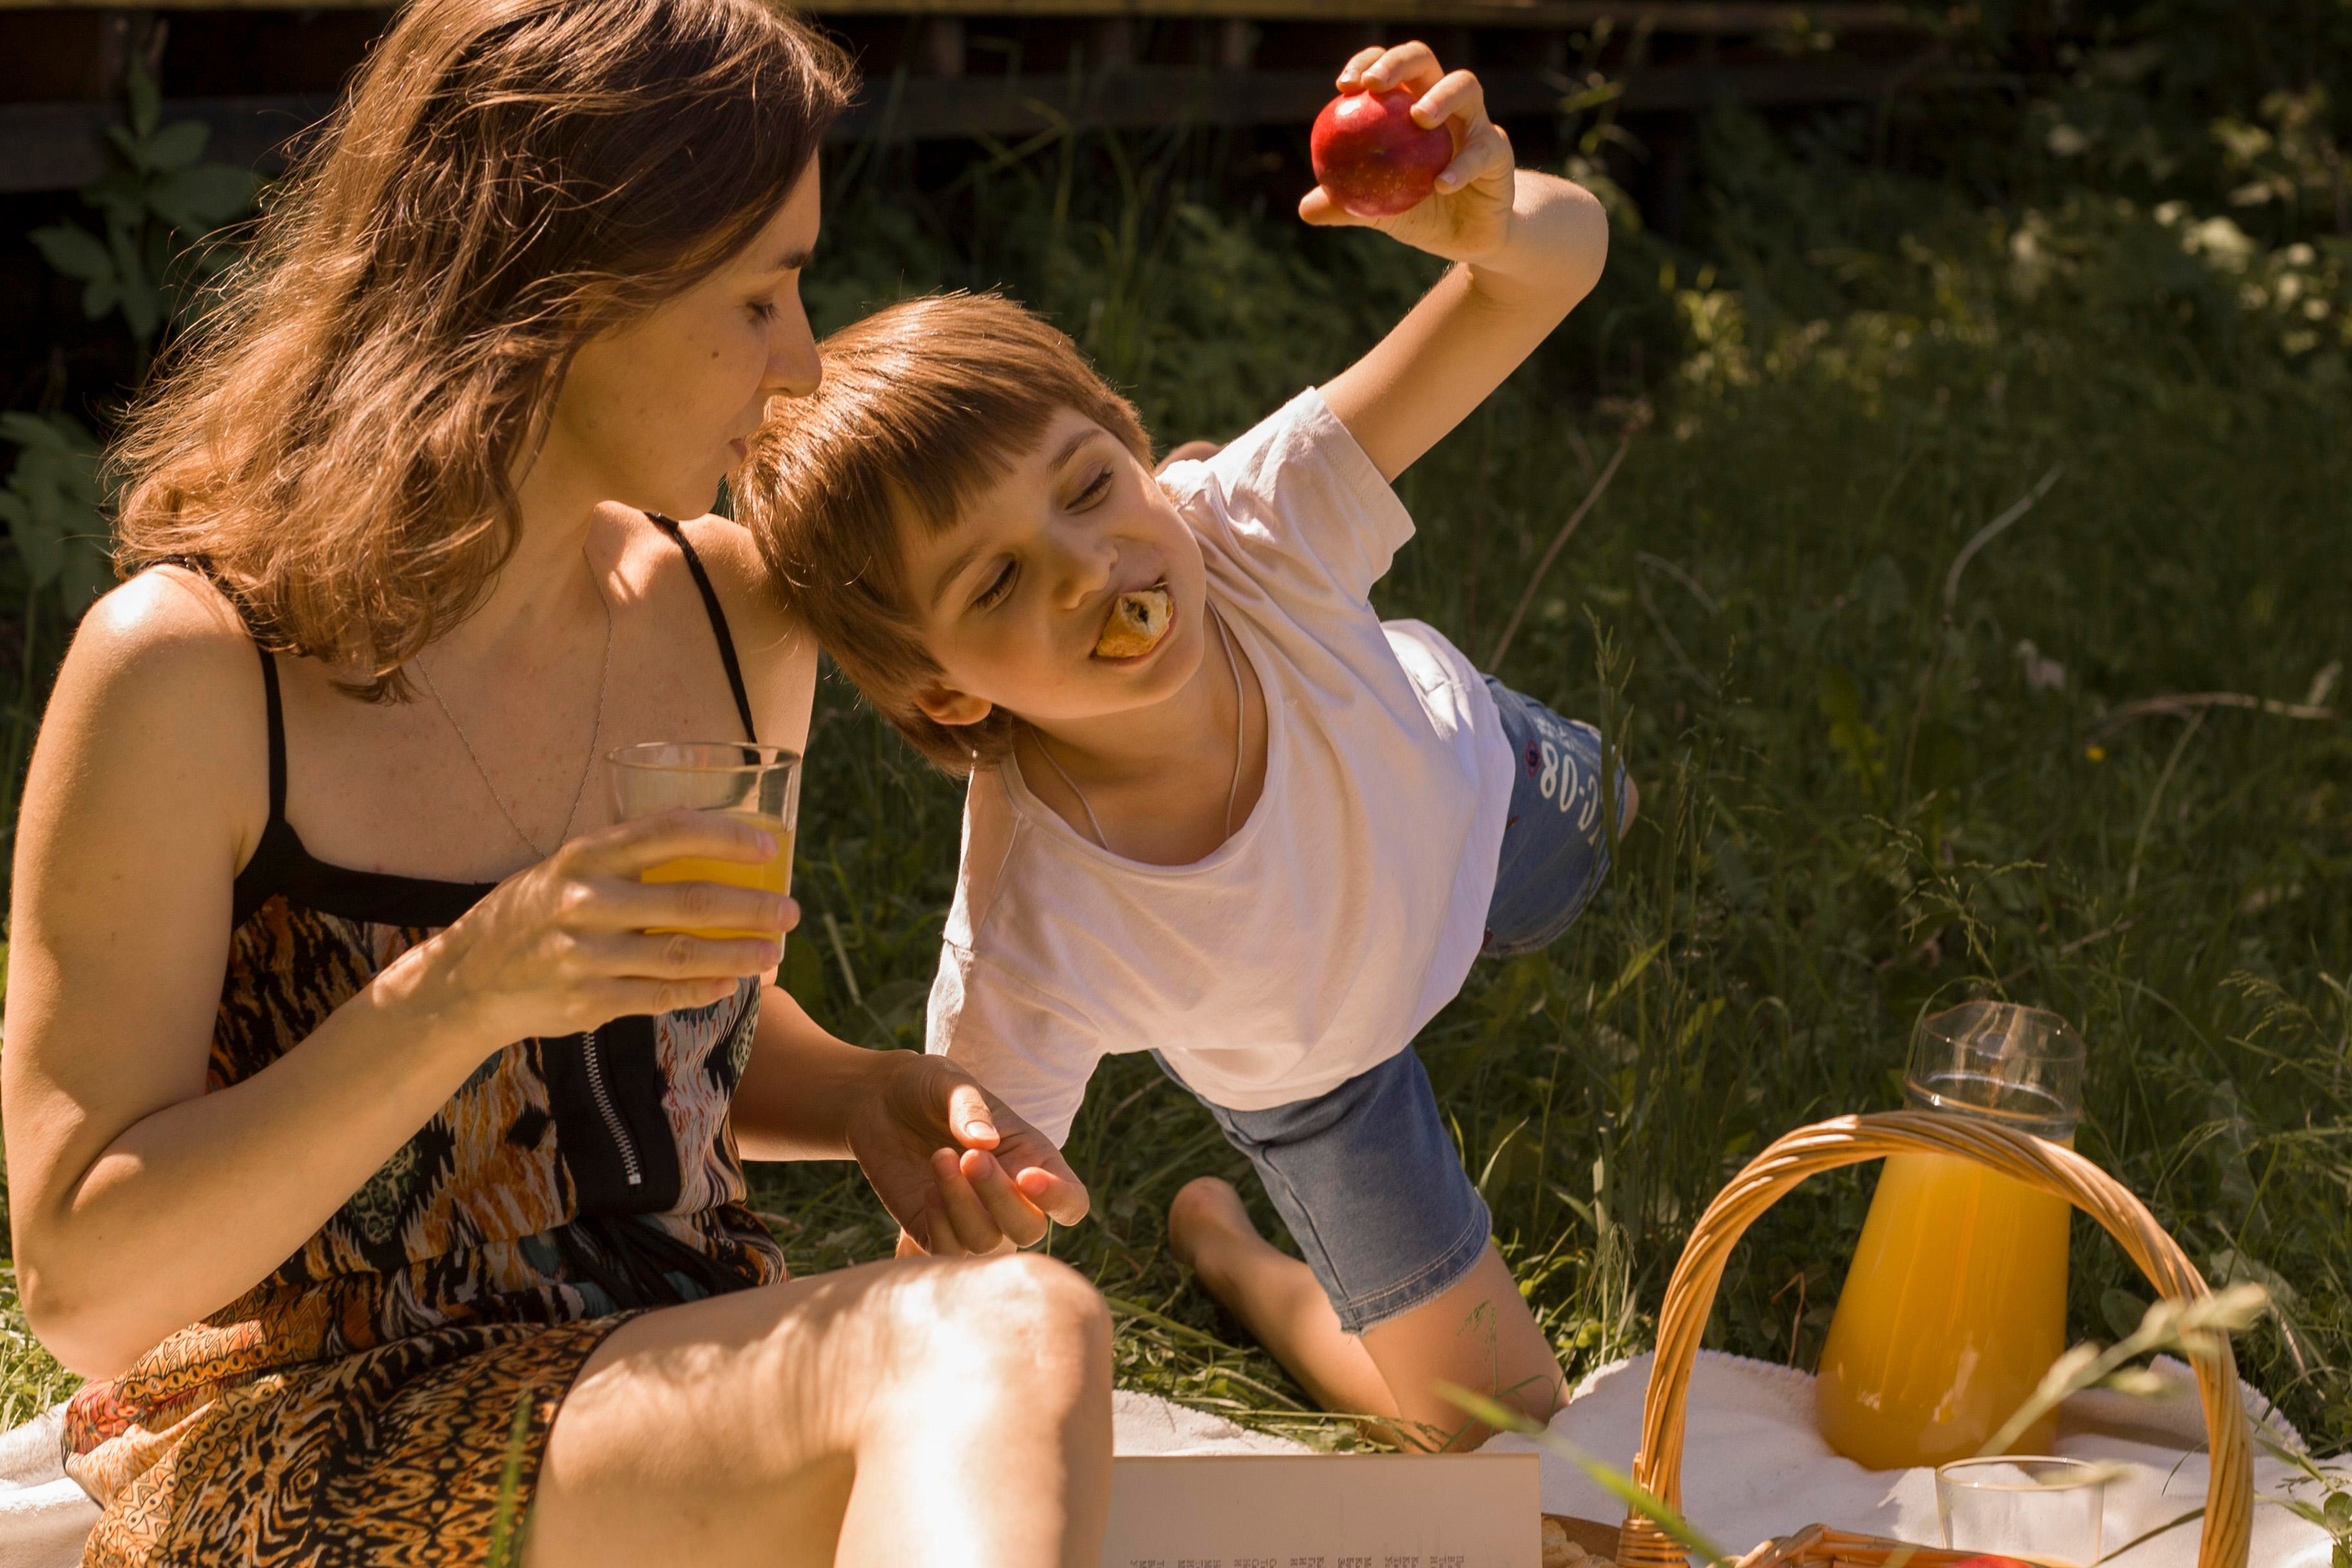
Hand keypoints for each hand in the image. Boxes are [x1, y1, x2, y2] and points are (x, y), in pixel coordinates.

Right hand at [416, 809, 797, 1050]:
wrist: (467, 982)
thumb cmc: (531, 913)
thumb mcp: (565, 869)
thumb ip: (624, 860)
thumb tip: (710, 849)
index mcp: (585, 857)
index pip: (669, 832)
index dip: (726, 837)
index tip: (770, 846)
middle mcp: (586, 903)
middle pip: (690, 902)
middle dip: (752, 908)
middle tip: (790, 912)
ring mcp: (586, 957)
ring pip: (682, 956)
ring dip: (737, 955)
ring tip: (772, 953)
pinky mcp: (588, 1002)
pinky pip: (659, 996)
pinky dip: (700, 991)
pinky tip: (729, 984)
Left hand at [847, 1052, 1090, 1255]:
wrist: (876, 1101)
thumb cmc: (926, 1087)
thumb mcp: (949, 1082)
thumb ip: (970, 1107)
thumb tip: (985, 1142)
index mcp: (1031, 1159)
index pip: (1070, 1201)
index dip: (1059, 1200)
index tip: (1026, 1177)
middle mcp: (1009, 1196)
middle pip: (1029, 1229)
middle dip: (999, 1198)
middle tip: (967, 1157)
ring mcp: (972, 1217)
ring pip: (986, 1243)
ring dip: (961, 1205)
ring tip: (938, 1157)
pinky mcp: (933, 1231)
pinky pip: (948, 1252)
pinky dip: (939, 1227)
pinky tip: (925, 1190)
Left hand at [1301, 42, 1515, 263]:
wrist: (1470, 238)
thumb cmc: (1422, 213)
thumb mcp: (1380, 212)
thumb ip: (1346, 206)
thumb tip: (1306, 209)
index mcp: (1410, 105)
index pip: (1388, 70)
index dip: (1367, 64)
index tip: (1344, 86)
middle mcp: (1444, 103)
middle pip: (1424, 61)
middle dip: (1399, 62)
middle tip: (1375, 85)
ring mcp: (1475, 122)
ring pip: (1465, 86)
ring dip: (1440, 96)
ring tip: (1419, 117)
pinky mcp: (1498, 150)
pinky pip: (1483, 151)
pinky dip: (1462, 165)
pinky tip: (1442, 184)